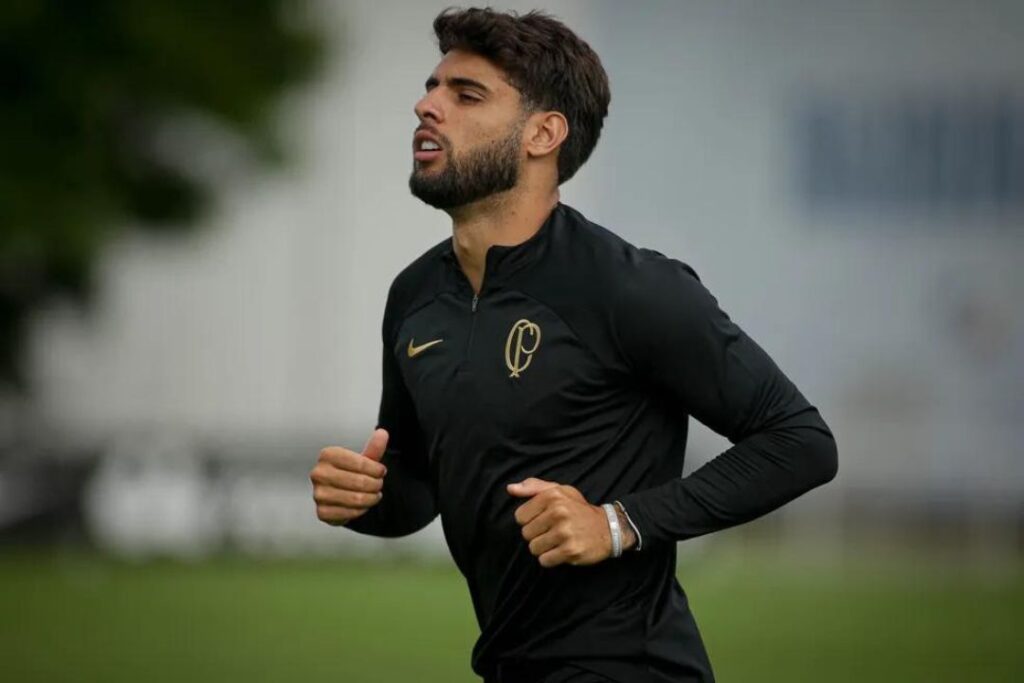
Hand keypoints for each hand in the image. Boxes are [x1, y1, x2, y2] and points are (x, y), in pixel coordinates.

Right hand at [311, 428, 388, 525]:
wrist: (337, 495)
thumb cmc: (351, 473)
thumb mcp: (363, 460)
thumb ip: (373, 448)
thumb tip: (382, 433)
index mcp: (327, 455)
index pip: (361, 463)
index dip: (377, 469)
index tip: (381, 472)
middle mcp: (319, 473)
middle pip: (360, 482)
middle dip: (375, 484)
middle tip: (379, 485)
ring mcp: (318, 494)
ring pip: (356, 499)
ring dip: (371, 498)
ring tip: (374, 495)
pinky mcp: (321, 512)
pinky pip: (349, 513)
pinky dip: (361, 510)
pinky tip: (363, 505)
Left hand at [507, 477, 632, 567]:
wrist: (609, 528)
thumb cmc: (579, 509)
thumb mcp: (560, 491)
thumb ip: (533, 487)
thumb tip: (510, 489)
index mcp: (552, 496)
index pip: (519, 516)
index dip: (529, 520)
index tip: (542, 520)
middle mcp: (558, 512)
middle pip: (526, 534)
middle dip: (536, 535)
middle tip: (552, 531)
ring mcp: (564, 532)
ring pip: (533, 548)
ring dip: (543, 548)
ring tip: (557, 541)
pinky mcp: (570, 550)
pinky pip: (544, 560)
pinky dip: (550, 558)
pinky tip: (561, 550)